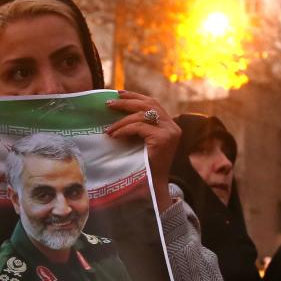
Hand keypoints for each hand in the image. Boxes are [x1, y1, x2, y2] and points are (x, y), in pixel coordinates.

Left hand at [106, 90, 180, 212]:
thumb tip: (117, 109)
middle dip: (127, 102)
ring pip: (142, 115)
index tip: (118, 93)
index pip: (152, 103)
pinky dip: (124, 129)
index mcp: (169, 125)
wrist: (152, 187)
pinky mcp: (163, 139)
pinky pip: (139, 127)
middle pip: (148, 104)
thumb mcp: (142, 142)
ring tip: (108, 128)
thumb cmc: (144, 167)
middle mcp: (172, 126)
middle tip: (109, 103)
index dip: (135, 96)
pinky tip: (114, 136)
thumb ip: (138, 126)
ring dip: (121, 120)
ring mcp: (170, 132)